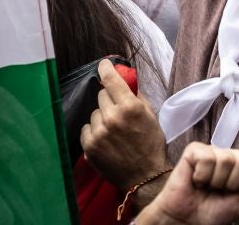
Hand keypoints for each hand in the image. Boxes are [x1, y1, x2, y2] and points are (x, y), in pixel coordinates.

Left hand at [82, 58, 170, 189]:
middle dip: (109, 99)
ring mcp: (98, 132)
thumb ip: (137, 96)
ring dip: (102, 117)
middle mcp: (112, 117)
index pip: (111, 79)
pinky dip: (94, 131)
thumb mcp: (151, 115)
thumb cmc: (151, 143)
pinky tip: (105, 139)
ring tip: (113, 130)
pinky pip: (86, 128)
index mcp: (130, 107)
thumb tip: (125, 80)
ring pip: (94, 113)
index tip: (103, 64)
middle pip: (101, 95)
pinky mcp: (89, 146)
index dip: (106, 68)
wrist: (144, 175)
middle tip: (118, 111)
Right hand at [138, 143, 238, 224]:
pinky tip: (196, 180)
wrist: (184, 220)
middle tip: (220, 191)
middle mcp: (233, 156)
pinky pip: (208, 158)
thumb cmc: (212, 212)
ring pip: (227, 160)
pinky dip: (201, 175)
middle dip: (233, 183)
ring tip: (207, 186)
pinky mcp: (195, 150)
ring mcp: (215, 151)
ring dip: (216, 181)